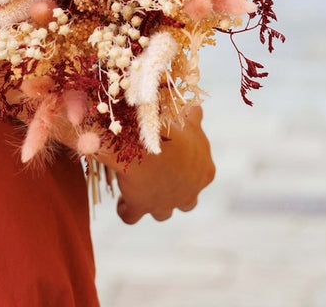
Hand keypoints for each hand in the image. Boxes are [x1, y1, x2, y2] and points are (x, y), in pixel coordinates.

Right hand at [109, 106, 214, 223]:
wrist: (148, 138)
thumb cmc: (171, 125)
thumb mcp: (188, 117)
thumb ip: (193, 116)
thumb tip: (194, 109)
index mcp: (205, 171)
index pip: (200, 175)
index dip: (187, 166)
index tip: (172, 156)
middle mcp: (189, 193)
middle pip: (186, 201)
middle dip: (175, 191)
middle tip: (160, 176)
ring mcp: (165, 204)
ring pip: (162, 213)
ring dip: (154, 202)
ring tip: (139, 187)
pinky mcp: (140, 207)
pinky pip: (129, 216)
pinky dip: (125, 209)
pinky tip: (120, 200)